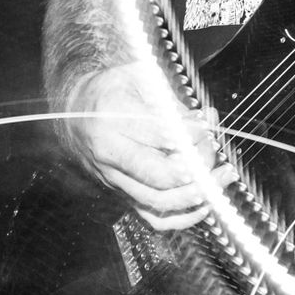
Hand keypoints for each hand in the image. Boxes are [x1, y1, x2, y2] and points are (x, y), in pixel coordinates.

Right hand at [63, 61, 231, 230]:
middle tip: (214, 150)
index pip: (159, 133)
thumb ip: (172, 100)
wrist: (74, 111)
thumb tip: (206, 120)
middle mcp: (110, 153)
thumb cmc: (110, 90)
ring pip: (158, 200)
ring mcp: (114, 178)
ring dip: (196, 194)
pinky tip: (204, 204)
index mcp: (112, 118)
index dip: (191, 134)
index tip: (208, 127)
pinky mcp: (121, 194)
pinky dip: (182, 218)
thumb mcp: (138, 76)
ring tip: (220, 178)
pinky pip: (152, 218)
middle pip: (159, 174)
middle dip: (197, 166)